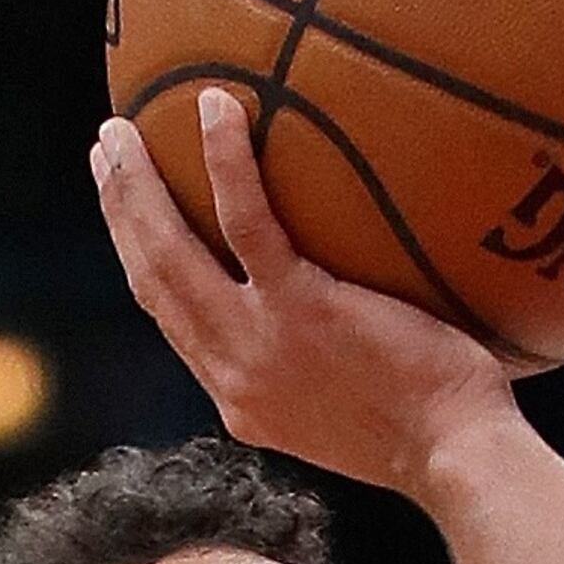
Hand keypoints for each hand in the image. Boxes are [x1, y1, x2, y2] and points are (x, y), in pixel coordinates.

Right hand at [90, 87, 516, 498]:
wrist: (456, 457)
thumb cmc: (439, 431)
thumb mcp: (354, 412)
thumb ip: (327, 364)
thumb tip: (349, 299)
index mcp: (241, 397)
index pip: (173, 321)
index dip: (141, 261)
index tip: (127, 215)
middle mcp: (232, 373)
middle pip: (152, 281)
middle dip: (119, 213)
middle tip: (106, 152)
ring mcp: (258, 343)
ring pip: (171, 254)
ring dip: (135, 189)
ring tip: (120, 132)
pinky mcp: (299, 309)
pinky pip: (247, 222)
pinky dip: (225, 162)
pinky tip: (215, 107)